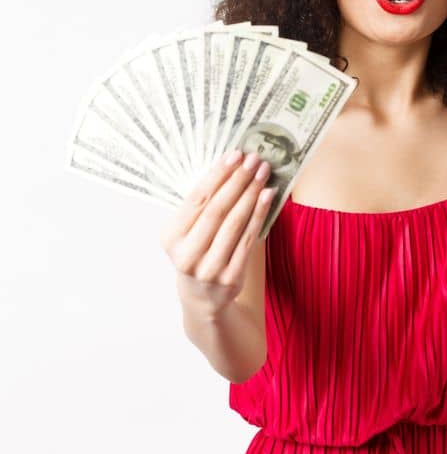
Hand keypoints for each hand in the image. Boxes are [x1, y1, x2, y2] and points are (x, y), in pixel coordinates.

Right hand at [160, 150, 276, 319]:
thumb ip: (202, 207)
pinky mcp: (230, 277)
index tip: (235, 155)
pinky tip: (268, 196)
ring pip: (235, 223)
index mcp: (171, 238)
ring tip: (264, 173)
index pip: (196, 200)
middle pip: (217, 209)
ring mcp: (209, 267)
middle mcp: (187, 254)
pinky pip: (249, 239)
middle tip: (254, 159)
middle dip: (238, 180)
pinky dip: (259, 215)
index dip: (217, 175)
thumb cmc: (197, 254)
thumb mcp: (188, 233)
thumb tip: (231, 167)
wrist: (202, 299)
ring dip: (251, 194)